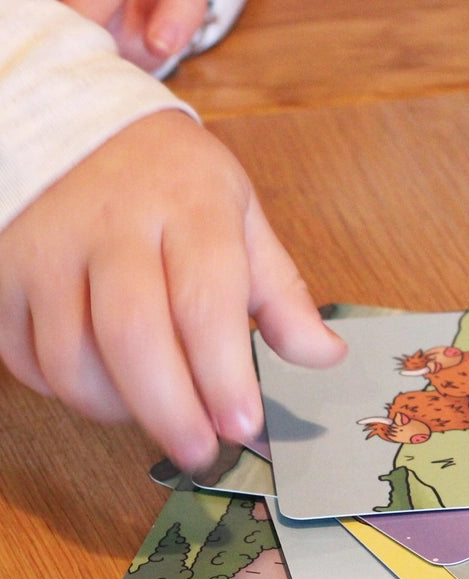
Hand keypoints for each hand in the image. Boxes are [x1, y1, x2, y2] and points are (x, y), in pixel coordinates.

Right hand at [0, 110, 345, 471]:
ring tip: (157, 414)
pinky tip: (104, 387)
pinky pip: (24, 356)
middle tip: (202, 452)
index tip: (244, 426)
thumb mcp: (242, 218)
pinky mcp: (2, 273)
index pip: (206, 303)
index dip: (224, 375)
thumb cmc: (174, 182)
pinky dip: (63, 390)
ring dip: (117, 409)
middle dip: (171, 411)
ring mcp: (47, 249)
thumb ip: (281, 293)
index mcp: (189, 210)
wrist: (78, 126)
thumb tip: (325, 356)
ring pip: (70, 358)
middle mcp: (112, 227)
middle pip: (132, 338)